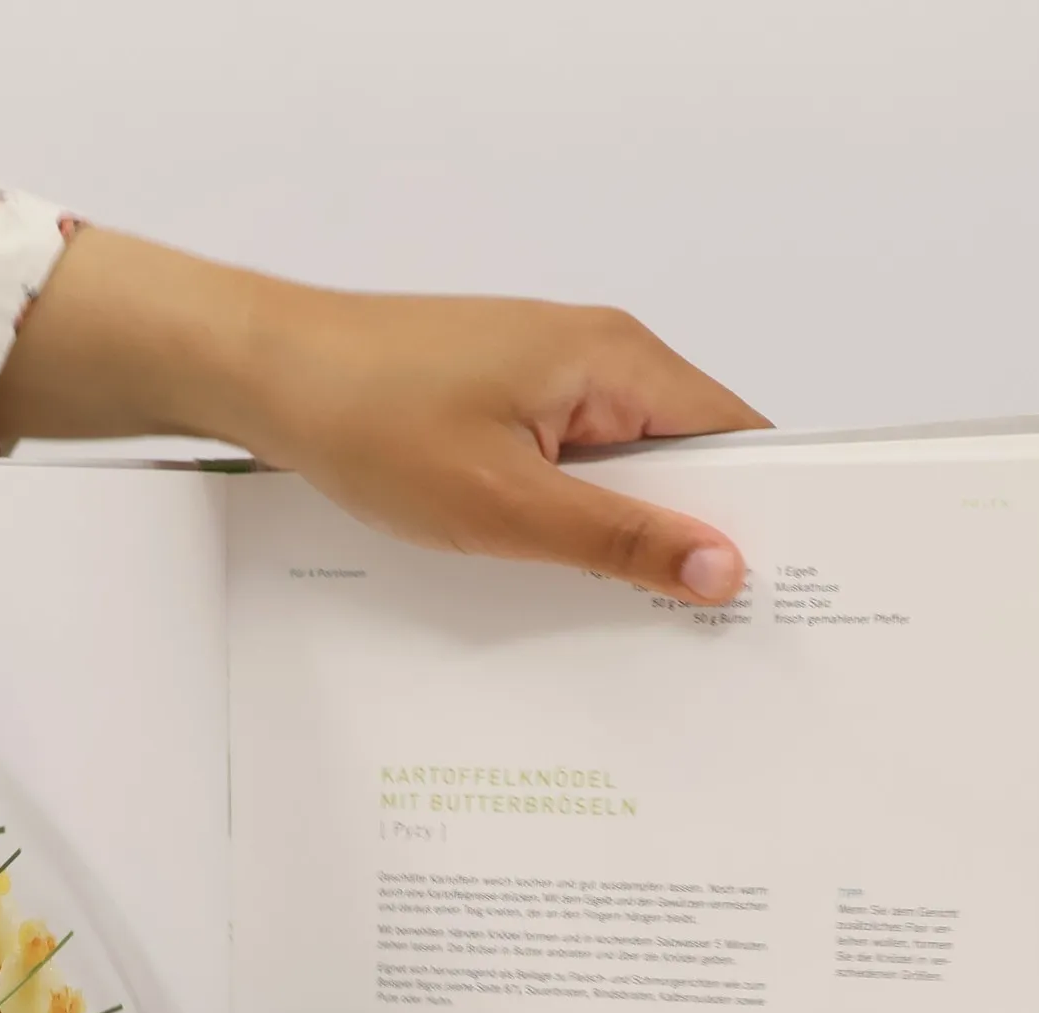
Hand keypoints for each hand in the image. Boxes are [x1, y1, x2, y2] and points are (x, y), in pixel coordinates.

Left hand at [0, 231, 767, 602]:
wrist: (265, 373)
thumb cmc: (371, 418)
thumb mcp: (505, 504)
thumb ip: (619, 538)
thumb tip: (722, 568)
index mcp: (617, 360)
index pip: (735, 437)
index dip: (763, 514)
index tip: (773, 592)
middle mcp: (597, 356)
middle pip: (687, 457)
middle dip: (696, 536)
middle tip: (702, 629)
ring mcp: (549, 377)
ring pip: (626, 469)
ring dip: (628, 534)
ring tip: (630, 611)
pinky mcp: (509, 401)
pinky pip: (573, 468)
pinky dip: (577, 518)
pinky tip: (560, 571)